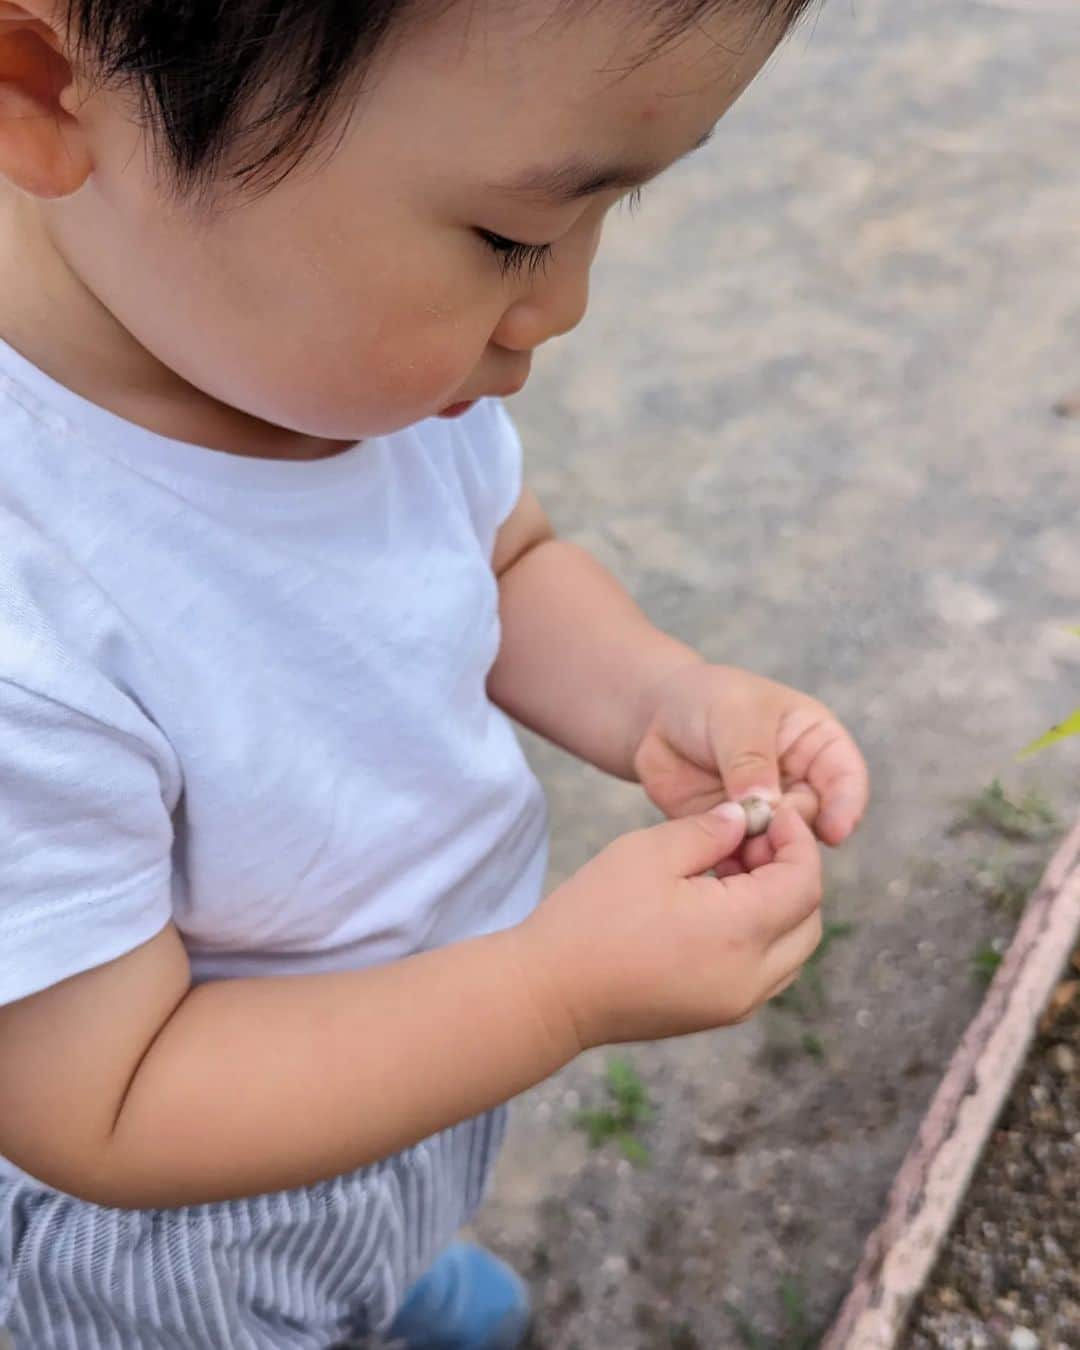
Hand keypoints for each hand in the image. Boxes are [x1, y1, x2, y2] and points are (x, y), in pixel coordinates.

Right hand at [517, 802, 821, 1050]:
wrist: (549, 993)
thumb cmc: (592, 918)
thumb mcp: (649, 853)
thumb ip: (708, 831)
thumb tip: (744, 819)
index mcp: (739, 932)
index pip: (804, 881)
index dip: (796, 839)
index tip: (769, 812)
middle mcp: (751, 977)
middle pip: (808, 919)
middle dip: (792, 871)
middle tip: (749, 839)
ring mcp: (736, 1003)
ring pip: (792, 950)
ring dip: (778, 906)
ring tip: (729, 871)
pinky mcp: (717, 1013)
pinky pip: (766, 971)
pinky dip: (760, 935)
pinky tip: (714, 906)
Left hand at [631, 662, 868, 871]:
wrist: (655, 716)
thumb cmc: (705, 700)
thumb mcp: (733, 714)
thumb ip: (750, 758)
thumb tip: (767, 806)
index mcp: (816, 743)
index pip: (847, 777)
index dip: (846, 805)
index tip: (834, 831)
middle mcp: (799, 781)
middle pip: (814, 818)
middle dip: (794, 829)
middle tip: (765, 828)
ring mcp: (768, 810)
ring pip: (781, 844)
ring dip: (765, 852)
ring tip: (742, 848)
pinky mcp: (735, 832)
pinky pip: (745, 857)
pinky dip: (736, 863)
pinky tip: (722, 861)